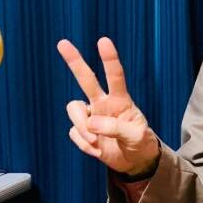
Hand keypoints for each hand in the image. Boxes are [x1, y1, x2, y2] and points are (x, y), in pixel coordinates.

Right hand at [57, 37, 160, 175]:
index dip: (109, 59)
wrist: (134, 161)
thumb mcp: (136, 136)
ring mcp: (91, 116)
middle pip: (86, 78)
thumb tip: (91, 123)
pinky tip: (97, 150)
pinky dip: (85, 144)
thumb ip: (116, 128)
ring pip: (73, 108)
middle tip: (62, 43)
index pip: (115, 76)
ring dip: (82, 126)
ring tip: (96, 142)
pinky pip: (74, 133)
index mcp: (121, 100)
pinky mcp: (83, 131)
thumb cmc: (140, 143)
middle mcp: (103, 103)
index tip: (103, 41)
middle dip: (75, 61)